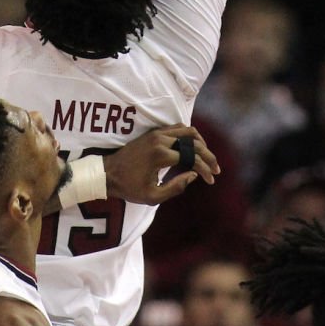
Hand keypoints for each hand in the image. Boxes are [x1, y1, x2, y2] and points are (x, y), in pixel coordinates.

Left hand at [104, 124, 219, 204]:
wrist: (108, 174)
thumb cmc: (129, 188)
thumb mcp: (152, 197)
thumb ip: (176, 187)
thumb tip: (194, 175)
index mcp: (160, 155)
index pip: (192, 158)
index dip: (205, 169)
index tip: (211, 180)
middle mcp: (160, 140)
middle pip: (194, 141)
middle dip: (208, 155)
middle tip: (216, 169)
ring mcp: (157, 133)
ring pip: (187, 130)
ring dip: (201, 143)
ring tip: (207, 158)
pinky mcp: (154, 132)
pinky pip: (178, 128)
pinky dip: (190, 137)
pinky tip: (194, 149)